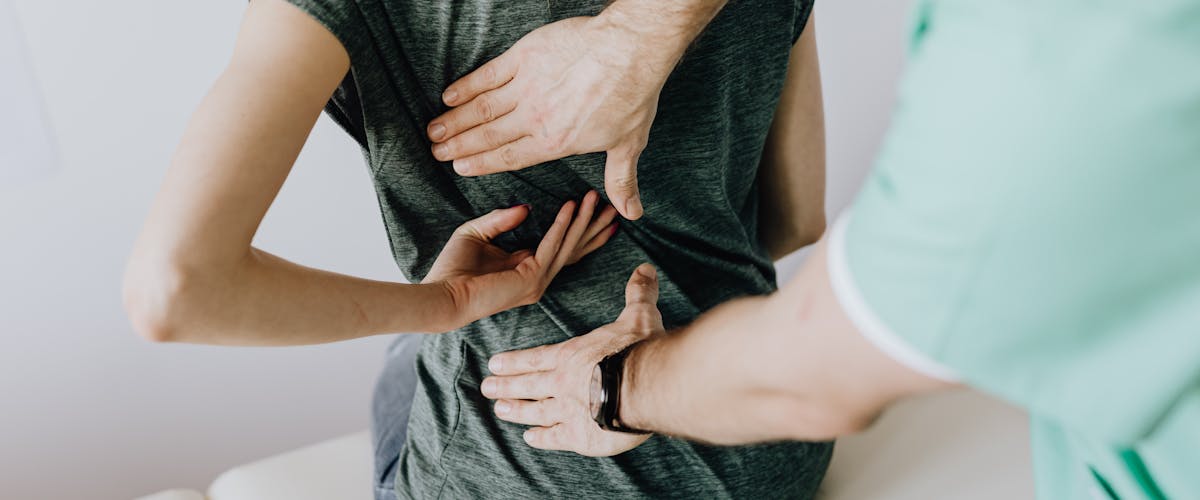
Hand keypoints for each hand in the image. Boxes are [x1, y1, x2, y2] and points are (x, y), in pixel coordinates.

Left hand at [424, 190, 617, 328]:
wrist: (441, 295)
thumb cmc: (452, 269)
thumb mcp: (476, 233)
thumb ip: (500, 219)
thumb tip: (526, 207)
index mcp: (526, 267)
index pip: (562, 247)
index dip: (580, 228)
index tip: (595, 208)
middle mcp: (537, 277)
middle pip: (574, 248)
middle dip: (594, 226)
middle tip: (614, 205)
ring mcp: (537, 281)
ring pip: (568, 246)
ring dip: (583, 221)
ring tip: (596, 198)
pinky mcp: (531, 279)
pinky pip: (551, 246)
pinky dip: (562, 225)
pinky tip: (570, 206)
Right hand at [427, 16, 677, 220]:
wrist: (629, 50)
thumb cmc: (632, 96)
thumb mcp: (629, 144)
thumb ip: (620, 180)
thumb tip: (631, 213)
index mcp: (555, 143)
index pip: (510, 157)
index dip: (481, 164)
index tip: (460, 168)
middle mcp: (534, 118)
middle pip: (488, 135)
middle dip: (459, 145)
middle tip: (436, 152)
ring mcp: (526, 86)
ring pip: (481, 108)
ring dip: (455, 120)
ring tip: (434, 130)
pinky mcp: (524, 57)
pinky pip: (488, 75)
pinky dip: (466, 85)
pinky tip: (449, 95)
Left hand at [481, 263, 663, 456]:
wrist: (645, 386)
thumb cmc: (639, 349)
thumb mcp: (639, 316)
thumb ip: (638, 294)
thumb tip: (645, 269)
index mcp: (572, 355)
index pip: (536, 358)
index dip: (515, 361)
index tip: (494, 363)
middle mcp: (563, 382)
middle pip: (528, 384)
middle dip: (505, 386)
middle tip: (486, 388)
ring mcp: (567, 411)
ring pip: (535, 411)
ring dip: (516, 411)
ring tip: (500, 411)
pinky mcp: (579, 436)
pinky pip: (554, 437)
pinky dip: (541, 437)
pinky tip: (530, 438)